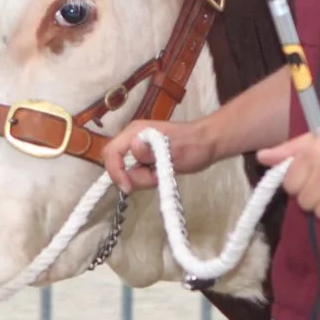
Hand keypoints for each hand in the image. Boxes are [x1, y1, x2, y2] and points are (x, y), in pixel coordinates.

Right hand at [101, 119, 217, 193]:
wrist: (208, 144)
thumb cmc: (194, 145)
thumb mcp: (175, 151)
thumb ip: (151, 151)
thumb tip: (133, 146)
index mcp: (135, 132)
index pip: (111, 152)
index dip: (115, 172)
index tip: (129, 188)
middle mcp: (132, 138)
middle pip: (117, 164)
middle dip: (133, 176)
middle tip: (155, 178)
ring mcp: (137, 149)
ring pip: (127, 171)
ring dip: (142, 178)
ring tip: (162, 174)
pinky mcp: (144, 158)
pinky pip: (136, 173)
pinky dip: (146, 178)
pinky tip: (160, 174)